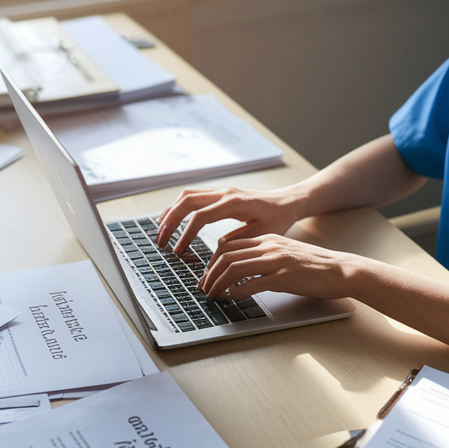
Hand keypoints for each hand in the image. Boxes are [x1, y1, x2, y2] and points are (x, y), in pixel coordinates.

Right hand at [156, 187, 303, 253]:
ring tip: (161, 231)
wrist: (287, 202)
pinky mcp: (219, 195)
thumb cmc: (278, 219)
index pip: (200, 216)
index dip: (185, 234)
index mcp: (234, 203)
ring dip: (171, 212)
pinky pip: (193, 196)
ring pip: (186, 196)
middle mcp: (224, 193)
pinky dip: (178, 207)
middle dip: (170, 221)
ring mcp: (220, 191)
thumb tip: (214, 256)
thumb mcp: (261, 236)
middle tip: (161, 241)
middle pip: (186, 202)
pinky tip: (172, 219)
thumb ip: (237, 243)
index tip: (178, 251)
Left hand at [199, 234, 364, 300]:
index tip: (207, 276)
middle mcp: (269, 247)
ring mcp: (276, 261)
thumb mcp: (285, 255)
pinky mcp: (284, 277)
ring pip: (234, 268)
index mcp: (267, 239)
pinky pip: (251, 283)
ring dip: (217, 283)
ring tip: (212, 296)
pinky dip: (236, 292)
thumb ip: (264, 259)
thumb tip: (241, 274)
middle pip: (226, 256)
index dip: (212, 262)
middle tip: (203, 288)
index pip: (228, 245)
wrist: (341, 270)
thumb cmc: (314, 266)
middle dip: (209, 274)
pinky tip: (231, 299)